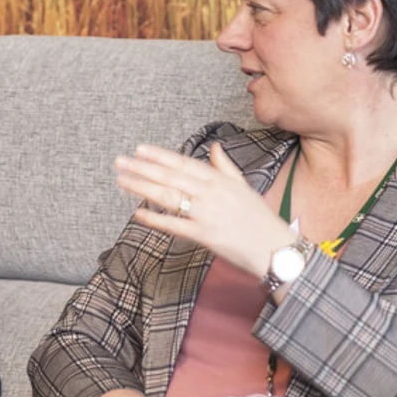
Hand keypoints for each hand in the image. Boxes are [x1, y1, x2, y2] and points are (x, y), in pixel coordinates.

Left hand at [115, 142, 293, 279]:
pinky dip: (155, 219)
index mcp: (220, 181)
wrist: (276, 249)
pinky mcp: (205, 236)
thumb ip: (225, 167)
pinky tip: (137, 214)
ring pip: (169, 197)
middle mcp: (212, 194)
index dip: (160, 156)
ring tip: (122, 181)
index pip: (184, 163)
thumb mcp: (244, 187)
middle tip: (120, 161)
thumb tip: (214, 147)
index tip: (140, 149)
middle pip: (171, 177)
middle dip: (143, 168)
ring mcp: (208, 214)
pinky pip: (175, 225)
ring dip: (143, 188)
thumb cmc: (259, 219)